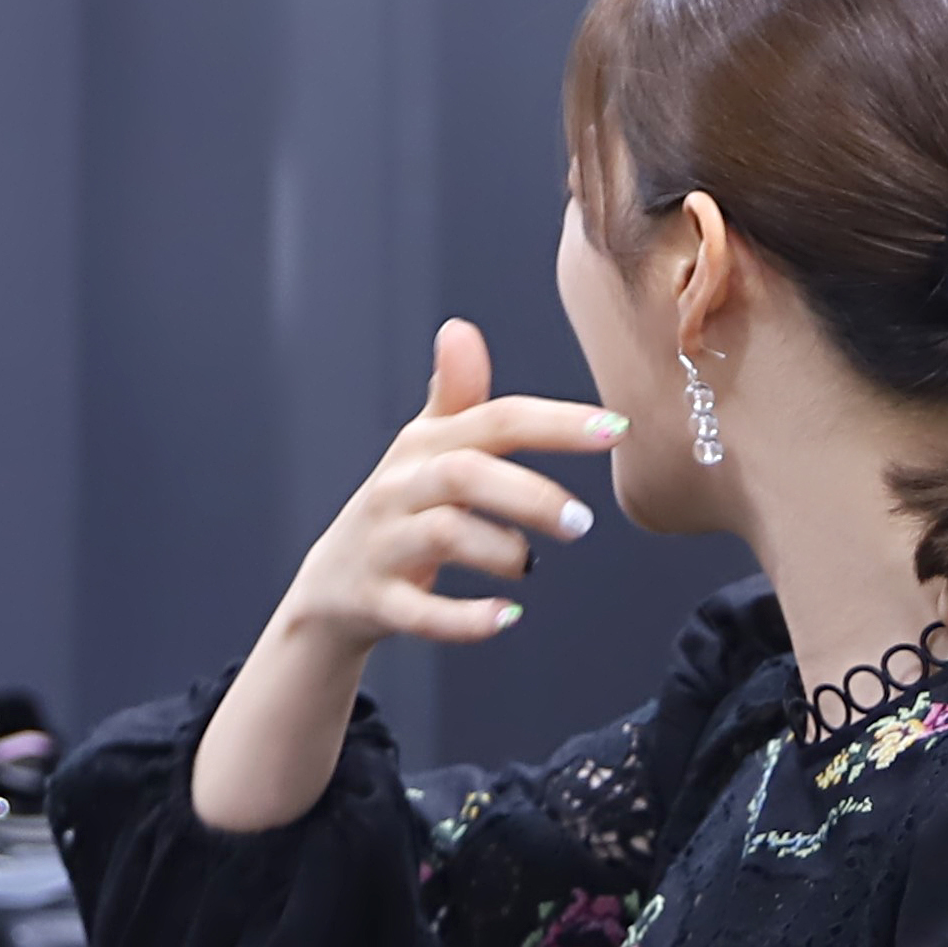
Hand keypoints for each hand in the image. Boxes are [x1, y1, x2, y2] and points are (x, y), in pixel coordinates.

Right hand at [284, 318, 625, 657]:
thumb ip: (456, 398)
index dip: (557, 422)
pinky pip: (419, 611)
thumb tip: (461, 329)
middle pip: (466, 473)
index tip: (617, 429)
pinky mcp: (375, 601)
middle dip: (531, 494)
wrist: (330, 588)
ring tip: (529, 564)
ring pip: (443, 535)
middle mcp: (401, 487)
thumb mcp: (423, 450)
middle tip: (583, 522)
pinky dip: (466, 618)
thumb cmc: (398, 509)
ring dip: (501, 550)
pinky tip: (507, 617)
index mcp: (425, 445)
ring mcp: (384, 544)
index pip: (495, 420)